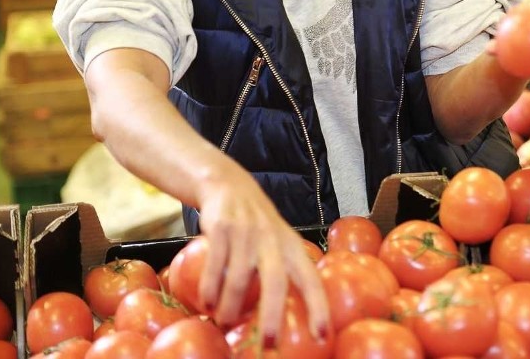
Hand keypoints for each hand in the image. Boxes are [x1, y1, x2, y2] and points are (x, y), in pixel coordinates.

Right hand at [195, 163, 328, 346]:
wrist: (229, 185)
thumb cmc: (258, 226)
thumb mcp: (279, 242)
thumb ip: (284, 271)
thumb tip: (286, 317)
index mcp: (292, 247)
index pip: (311, 279)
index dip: (319, 307)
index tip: (322, 335)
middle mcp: (273, 240)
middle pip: (277, 282)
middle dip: (272, 315)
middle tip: (268, 344)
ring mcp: (247, 233)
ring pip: (240, 277)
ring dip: (231, 306)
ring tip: (224, 323)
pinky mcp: (222, 228)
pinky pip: (216, 264)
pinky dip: (210, 288)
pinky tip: (208, 304)